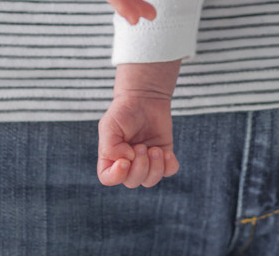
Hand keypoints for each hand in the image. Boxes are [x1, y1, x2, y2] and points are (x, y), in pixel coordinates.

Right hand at [98, 61, 181, 187]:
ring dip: (155, 167)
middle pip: (132, 182)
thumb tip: (127, 160)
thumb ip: (111, 148)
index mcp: (111, 158)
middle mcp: (128, 163)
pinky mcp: (163, 155)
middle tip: (141, 146)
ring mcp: (147, 161)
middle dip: (140, 166)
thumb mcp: (109, 125)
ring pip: (151, 180)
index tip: (125, 160)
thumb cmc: (124, 111)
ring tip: (155, 149)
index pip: (109, 178)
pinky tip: (166, 152)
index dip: (117, 175)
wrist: (145, 97)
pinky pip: (169, 171)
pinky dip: (169, 165)